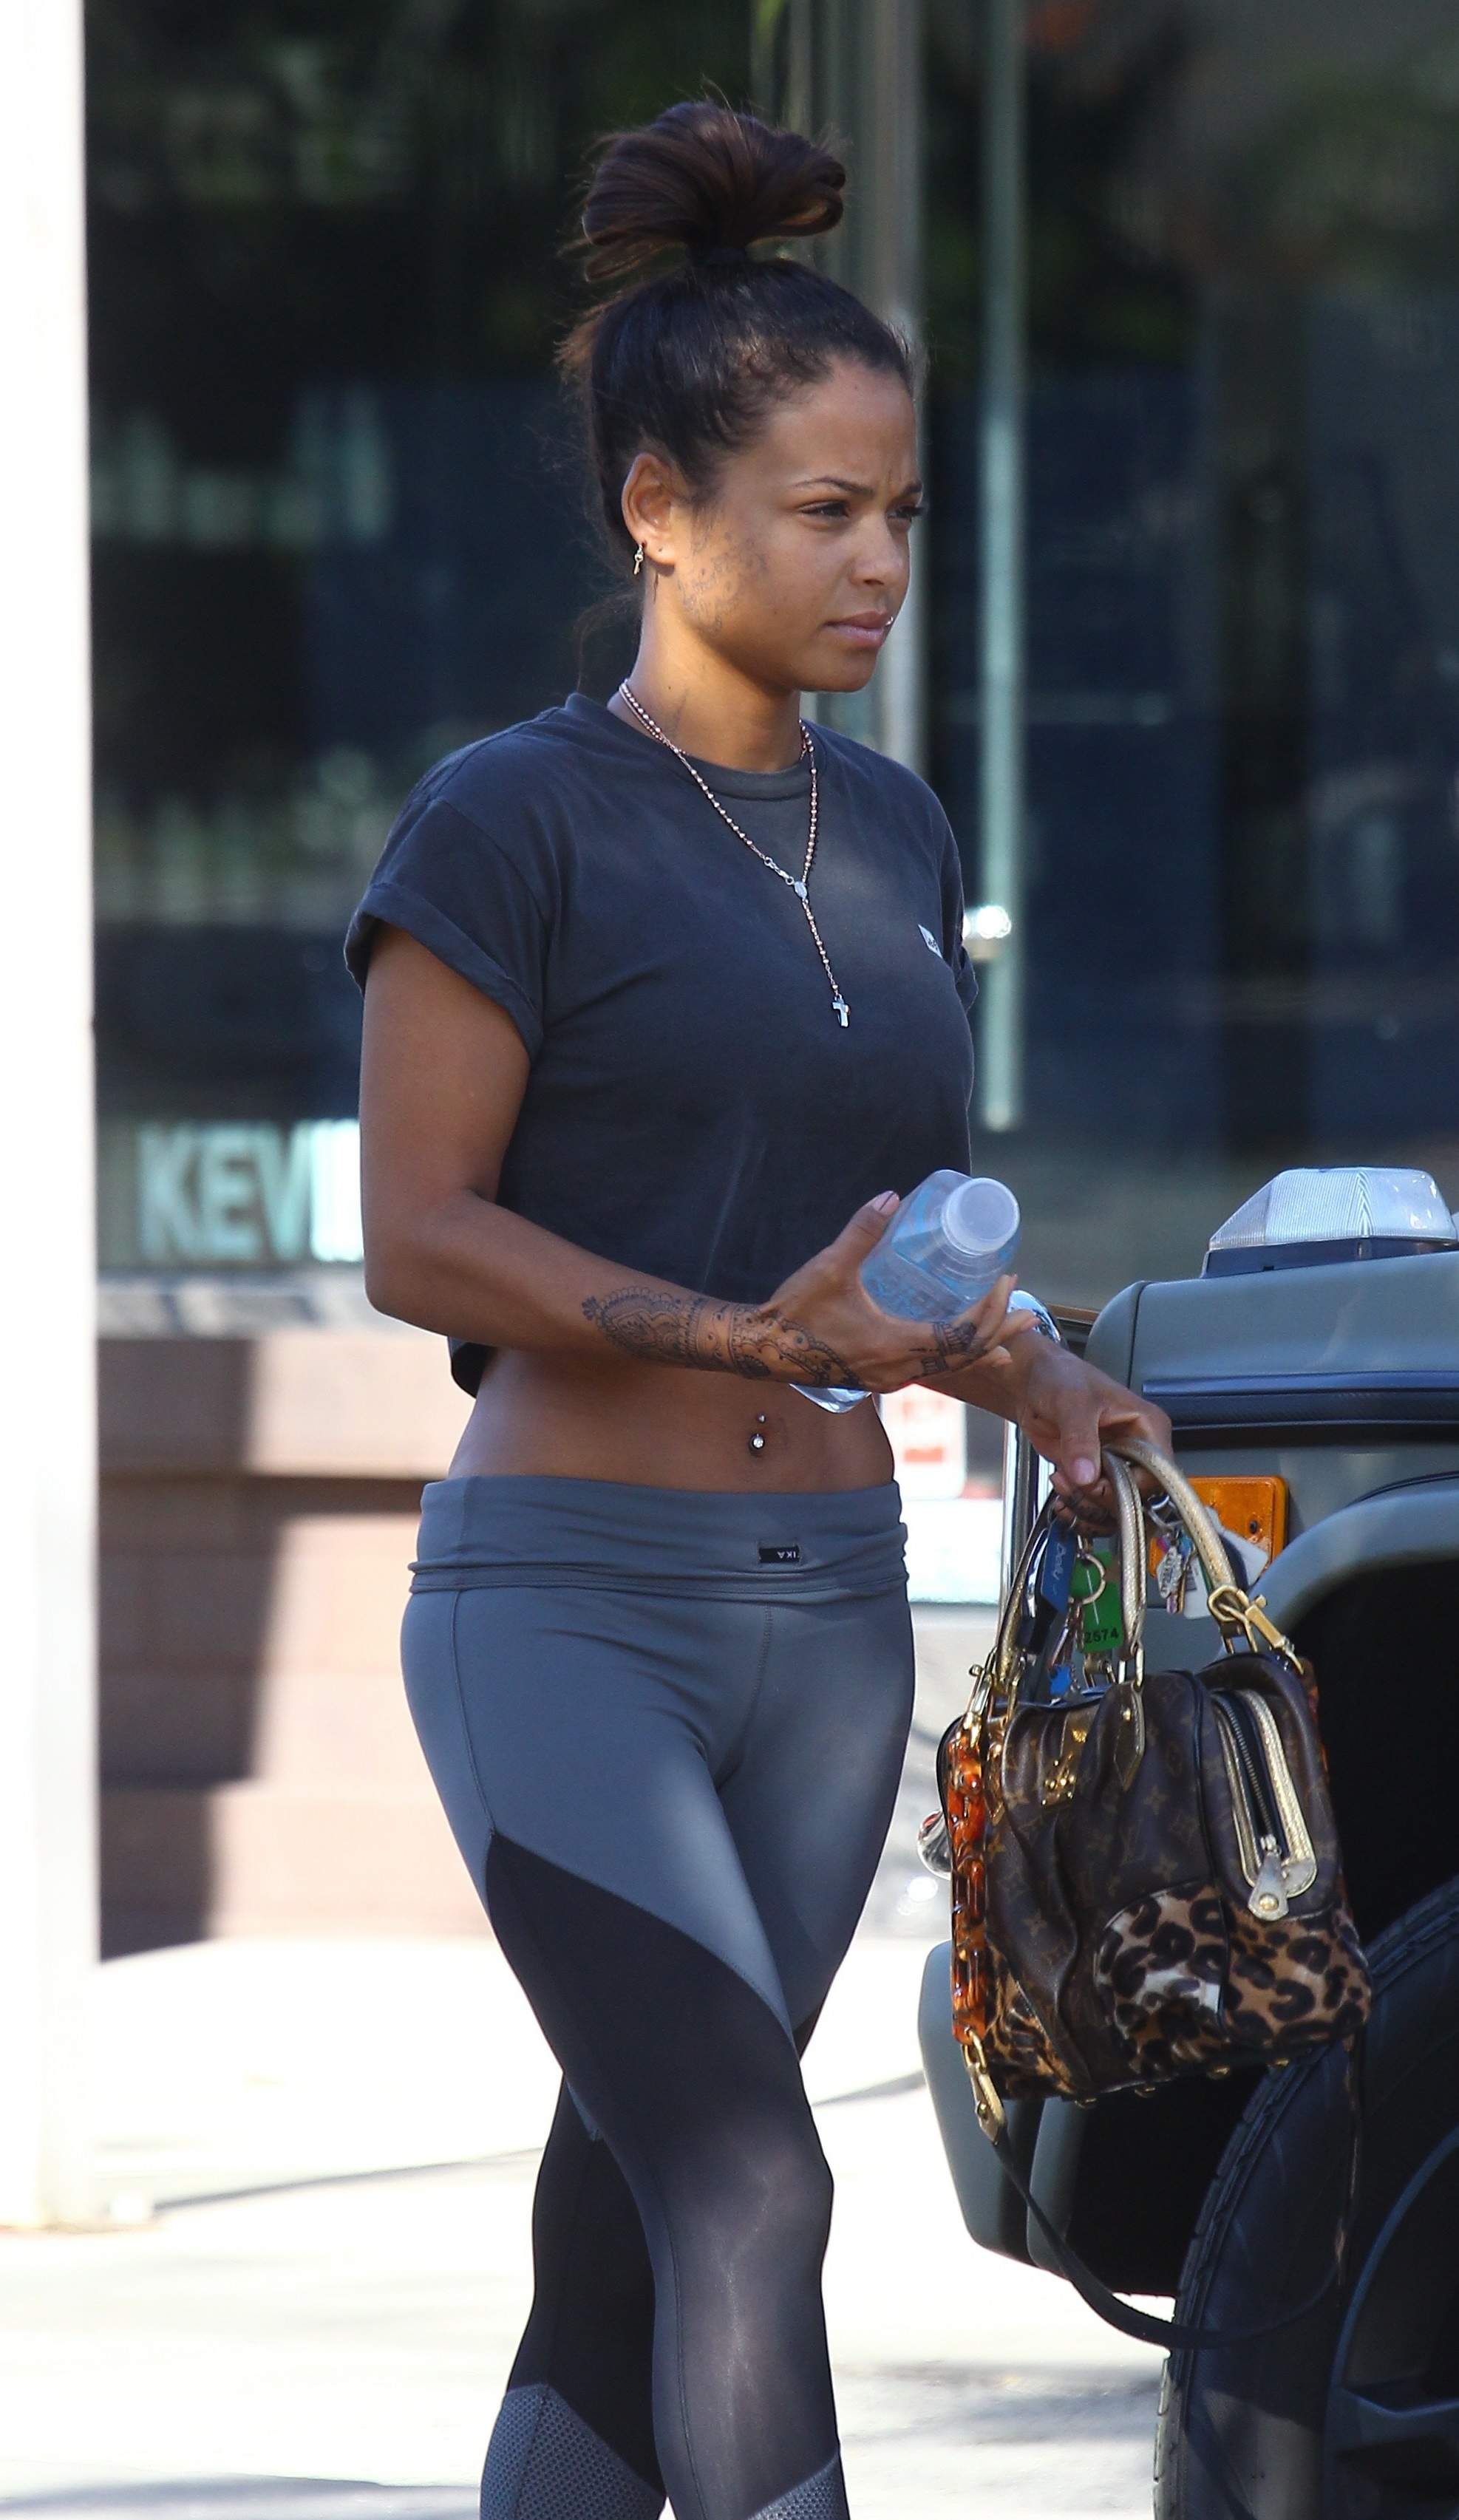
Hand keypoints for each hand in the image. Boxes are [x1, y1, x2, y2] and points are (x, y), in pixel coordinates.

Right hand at [751, 1192, 1035, 1393]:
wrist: (763, 1350)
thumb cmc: (796, 1312)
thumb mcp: (830, 1268)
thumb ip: (862, 1232)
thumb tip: (890, 1197)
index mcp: (895, 1345)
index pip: (962, 1337)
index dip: (990, 1312)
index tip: (1006, 1284)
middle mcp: (900, 1369)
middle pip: (967, 1357)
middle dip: (1000, 1333)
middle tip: (1029, 1312)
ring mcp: (890, 1377)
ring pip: (950, 1367)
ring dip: (981, 1347)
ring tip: (1007, 1331)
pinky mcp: (880, 1376)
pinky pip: (931, 1369)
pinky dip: (956, 1356)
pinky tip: (959, 1344)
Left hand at [1015, 1342, 1173, 1530]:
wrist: (1032, 1384)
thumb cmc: (1061, 1378)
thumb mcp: (1072, 1402)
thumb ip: (1080, 1438)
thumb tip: (1087, 1474)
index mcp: (1148, 1427)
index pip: (1158, 1473)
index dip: (1129, 1487)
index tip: (1095, 1483)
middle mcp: (1138, 1451)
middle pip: (1139, 1498)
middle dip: (1101, 1498)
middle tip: (1073, 1482)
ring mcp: (1117, 1467)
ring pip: (1117, 1509)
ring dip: (1087, 1508)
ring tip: (1062, 1484)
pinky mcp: (1095, 1478)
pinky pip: (1096, 1509)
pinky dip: (1078, 1512)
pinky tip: (1061, 1501)